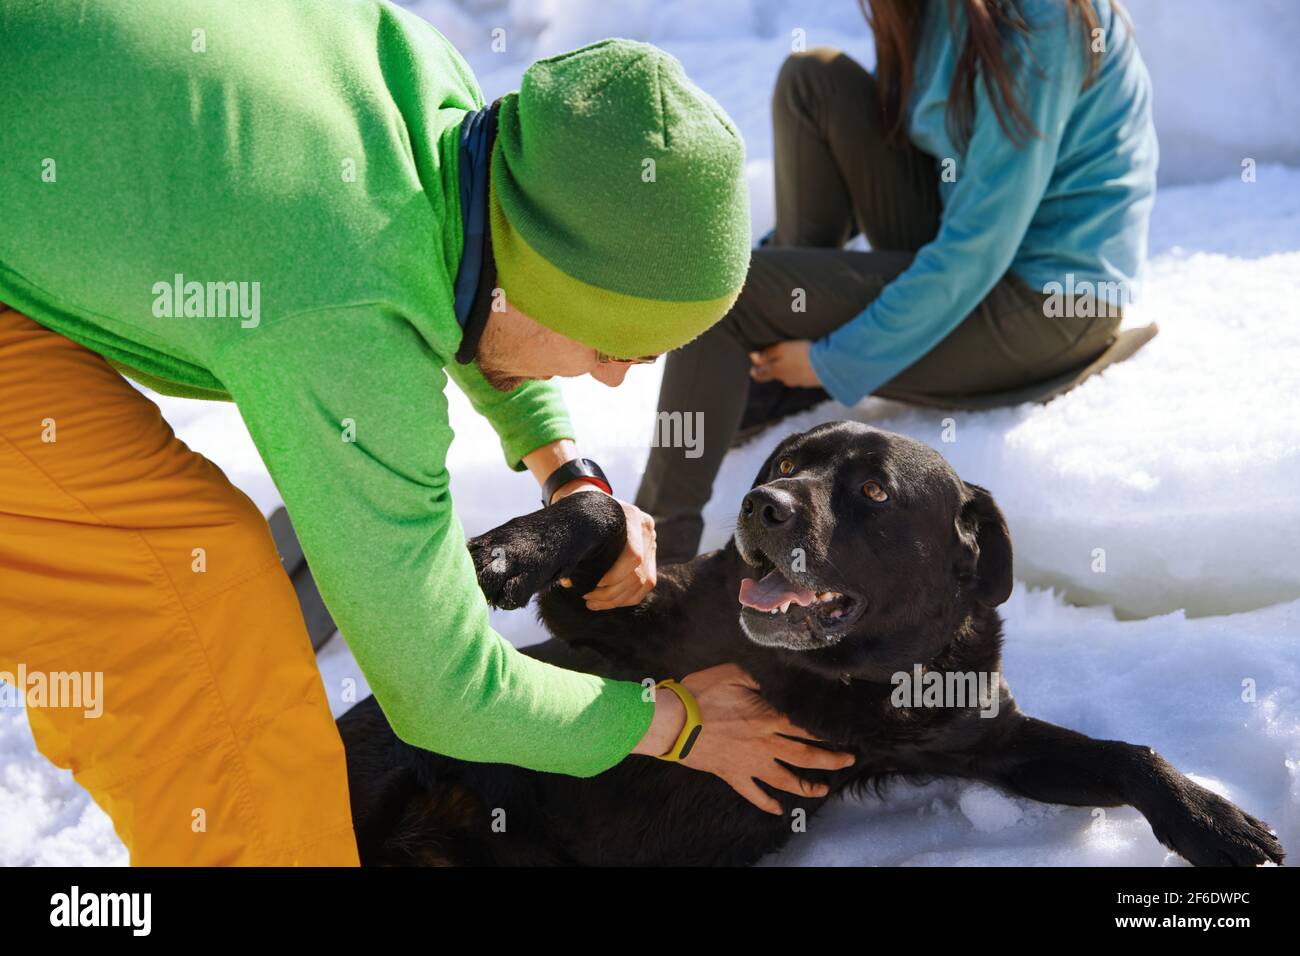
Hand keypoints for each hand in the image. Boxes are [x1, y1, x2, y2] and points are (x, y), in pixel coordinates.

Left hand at [552, 483, 655, 609]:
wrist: (590, 498)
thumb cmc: (580, 511)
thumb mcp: (580, 523)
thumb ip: (578, 547)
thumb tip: (569, 582)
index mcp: (632, 516)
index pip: (633, 555)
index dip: (614, 576)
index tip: (592, 586)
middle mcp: (647, 528)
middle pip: (640, 573)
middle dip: (612, 593)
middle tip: (588, 599)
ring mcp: (651, 540)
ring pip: (645, 582)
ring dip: (619, 599)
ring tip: (594, 603)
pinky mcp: (650, 553)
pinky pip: (646, 582)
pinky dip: (627, 596)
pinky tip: (607, 601)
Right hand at [635, 663, 855, 814]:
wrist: (672, 722)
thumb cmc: (700, 694)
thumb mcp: (732, 672)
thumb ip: (759, 677)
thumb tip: (775, 681)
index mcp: (767, 718)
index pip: (806, 728)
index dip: (827, 731)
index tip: (844, 734)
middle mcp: (764, 744)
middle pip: (805, 756)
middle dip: (830, 761)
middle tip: (848, 762)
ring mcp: (748, 763)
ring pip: (785, 780)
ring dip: (806, 786)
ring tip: (822, 790)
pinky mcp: (731, 774)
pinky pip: (753, 794)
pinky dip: (766, 803)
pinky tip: (778, 810)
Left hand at [749, 340, 820, 387]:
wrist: (831, 364)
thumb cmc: (803, 354)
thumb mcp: (781, 349)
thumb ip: (767, 354)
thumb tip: (753, 358)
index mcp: (777, 372)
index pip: (762, 375)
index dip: (757, 372)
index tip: (753, 370)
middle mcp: (788, 380)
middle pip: (778, 375)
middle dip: (776, 369)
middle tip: (775, 361)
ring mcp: (802, 382)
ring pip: (793, 376)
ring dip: (793, 369)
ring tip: (796, 359)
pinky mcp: (815, 381)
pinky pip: (806, 375)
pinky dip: (805, 369)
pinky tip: (810, 363)